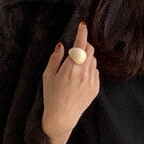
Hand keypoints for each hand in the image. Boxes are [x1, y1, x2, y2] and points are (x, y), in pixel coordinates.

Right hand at [41, 19, 99, 143]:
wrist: (62, 117)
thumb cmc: (52, 96)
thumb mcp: (48, 75)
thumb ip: (55, 58)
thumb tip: (62, 45)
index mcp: (70, 68)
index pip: (80, 45)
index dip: (82, 33)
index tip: (83, 25)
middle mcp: (83, 73)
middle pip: (90, 50)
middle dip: (84, 45)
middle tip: (75, 49)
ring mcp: (91, 81)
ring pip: (93, 60)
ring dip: (86, 58)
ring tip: (75, 68)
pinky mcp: (95, 88)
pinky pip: (95, 72)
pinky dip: (89, 69)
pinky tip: (79, 78)